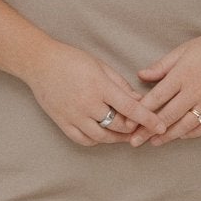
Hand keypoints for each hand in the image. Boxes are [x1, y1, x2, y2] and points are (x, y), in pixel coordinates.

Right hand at [24, 40, 169, 147]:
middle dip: (133, 128)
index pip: (130, 108)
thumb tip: (139, 101)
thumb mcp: (101, 67)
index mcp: (100, 87)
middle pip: (118, 125)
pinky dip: (97, 140)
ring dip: (117, 137)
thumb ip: (121, 86)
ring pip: (102, 136)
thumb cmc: (72, 60)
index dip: (148, 119)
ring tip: (125, 134)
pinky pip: (84, 140)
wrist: (39, 63)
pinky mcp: (62, 122)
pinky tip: (103, 134)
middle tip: (141, 127)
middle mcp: (87, 104)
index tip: (161, 126)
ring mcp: (74, 115)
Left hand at [130, 27, 200, 145]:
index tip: (128, 122)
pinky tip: (180, 137)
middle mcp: (195, 90)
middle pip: (168, 116)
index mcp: (183, 74)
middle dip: (149, 130)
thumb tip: (140, 75)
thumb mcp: (183, 50)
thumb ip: (161, 66)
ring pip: (185, 125)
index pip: (157, 97)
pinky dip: (192, 134)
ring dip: (168, 136)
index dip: (141, 111)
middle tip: (135, 141)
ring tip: (155, 143)